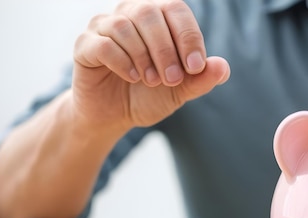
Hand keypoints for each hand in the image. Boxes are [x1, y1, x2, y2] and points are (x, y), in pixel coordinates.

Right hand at [71, 0, 229, 131]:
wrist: (115, 117)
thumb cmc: (149, 96)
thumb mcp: (180, 91)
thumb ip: (201, 79)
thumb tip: (222, 67)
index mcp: (157, 17)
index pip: (175, 9)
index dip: (188, 35)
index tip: (196, 67)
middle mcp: (129, 13)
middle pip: (149, 13)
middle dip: (165, 49)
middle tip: (172, 79)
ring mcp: (104, 26)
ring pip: (124, 26)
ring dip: (143, 56)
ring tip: (151, 81)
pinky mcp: (85, 45)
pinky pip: (103, 44)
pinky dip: (122, 61)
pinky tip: (132, 77)